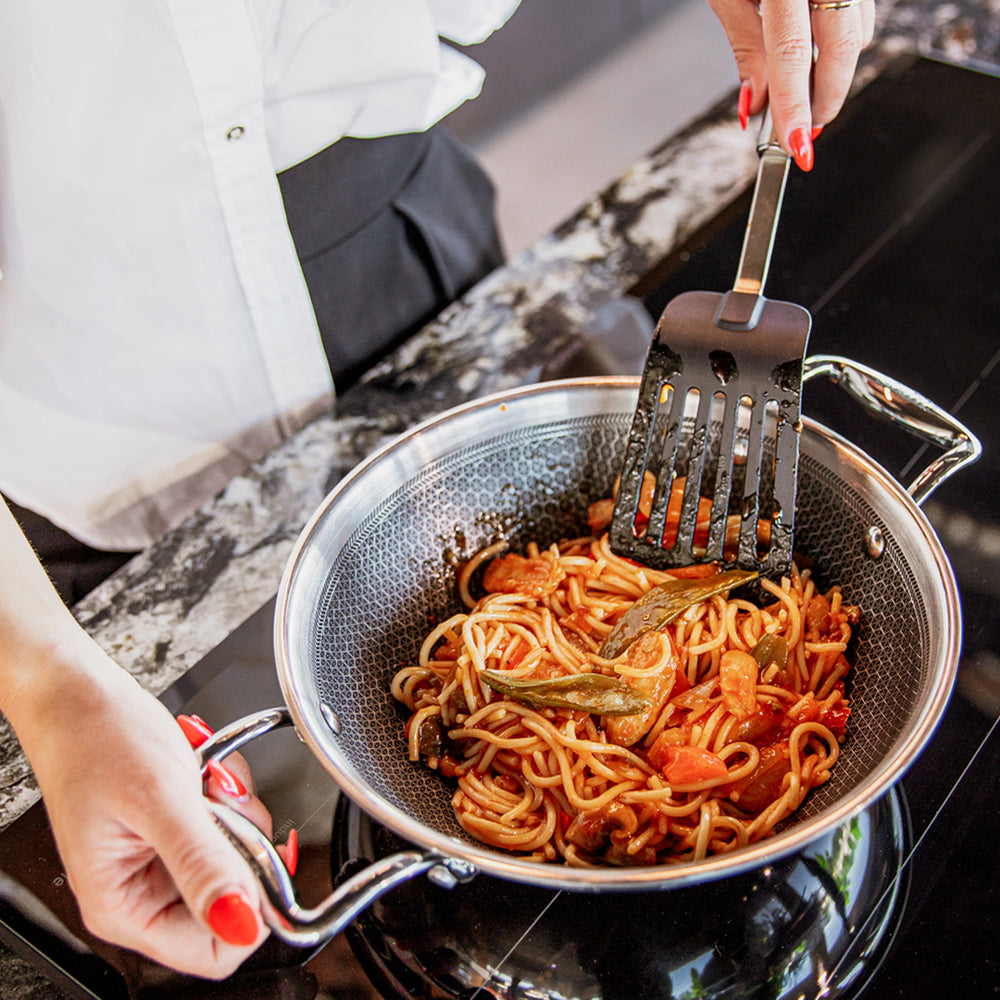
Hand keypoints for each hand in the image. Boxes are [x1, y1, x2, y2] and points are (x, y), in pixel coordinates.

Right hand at [15, 652, 277, 977]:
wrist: (81, 692)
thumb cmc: (99, 736)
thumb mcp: (160, 798)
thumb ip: (203, 863)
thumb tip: (241, 922)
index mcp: (124, 907)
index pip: (214, 951)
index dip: (252, 911)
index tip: (264, 857)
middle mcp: (141, 892)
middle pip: (232, 898)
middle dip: (240, 843)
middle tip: (218, 800)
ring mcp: (160, 859)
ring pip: (235, 855)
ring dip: (235, 810)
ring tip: (205, 778)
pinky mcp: (175, 828)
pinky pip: (226, 824)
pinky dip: (227, 794)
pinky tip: (204, 770)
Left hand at [708, 0, 875, 169]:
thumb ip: (747, 45)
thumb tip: (757, 101)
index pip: (793, 55)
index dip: (795, 107)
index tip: (795, 146)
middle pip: (841, 49)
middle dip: (824, 101)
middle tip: (804, 132)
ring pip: (858, 35)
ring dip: (833, 76)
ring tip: (805, 97)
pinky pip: (861, 15)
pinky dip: (841, 46)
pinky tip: (819, 58)